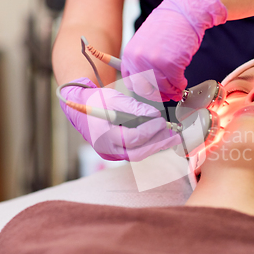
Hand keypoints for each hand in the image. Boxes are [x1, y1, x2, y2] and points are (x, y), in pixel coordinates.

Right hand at [60, 78, 180, 160]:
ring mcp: (111, 153)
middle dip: (158, 144)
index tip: (161, 121)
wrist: (79, 108)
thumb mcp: (113, 98)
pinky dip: (148, 145)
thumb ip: (134, 108)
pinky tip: (160, 138)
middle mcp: (107, 149)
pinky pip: (134, 152)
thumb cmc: (95, 101)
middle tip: (175, 136)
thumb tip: (154, 115)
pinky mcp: (115, 152)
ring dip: (156, 146)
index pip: (132, 138)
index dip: (149, 131)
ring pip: (137, 154)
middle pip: (137, 153)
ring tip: (172, 137)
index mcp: (104, 135)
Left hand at [121, 0, 226, 101]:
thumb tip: (151, 82)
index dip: (143, 90)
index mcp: (130, 54)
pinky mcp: (170, 64)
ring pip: (162, 88)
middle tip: (168, 94)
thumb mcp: (146, 42)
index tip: (153, 91)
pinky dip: (181, 84)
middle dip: (158, 94)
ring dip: (172, 90)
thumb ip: (144, 61)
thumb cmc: (168, 26)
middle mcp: (138, 59)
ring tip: (178, 86)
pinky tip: (183, 80)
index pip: (131, 82)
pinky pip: (176, 83)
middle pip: (145, 89)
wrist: (184, 12)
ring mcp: (154, 62)